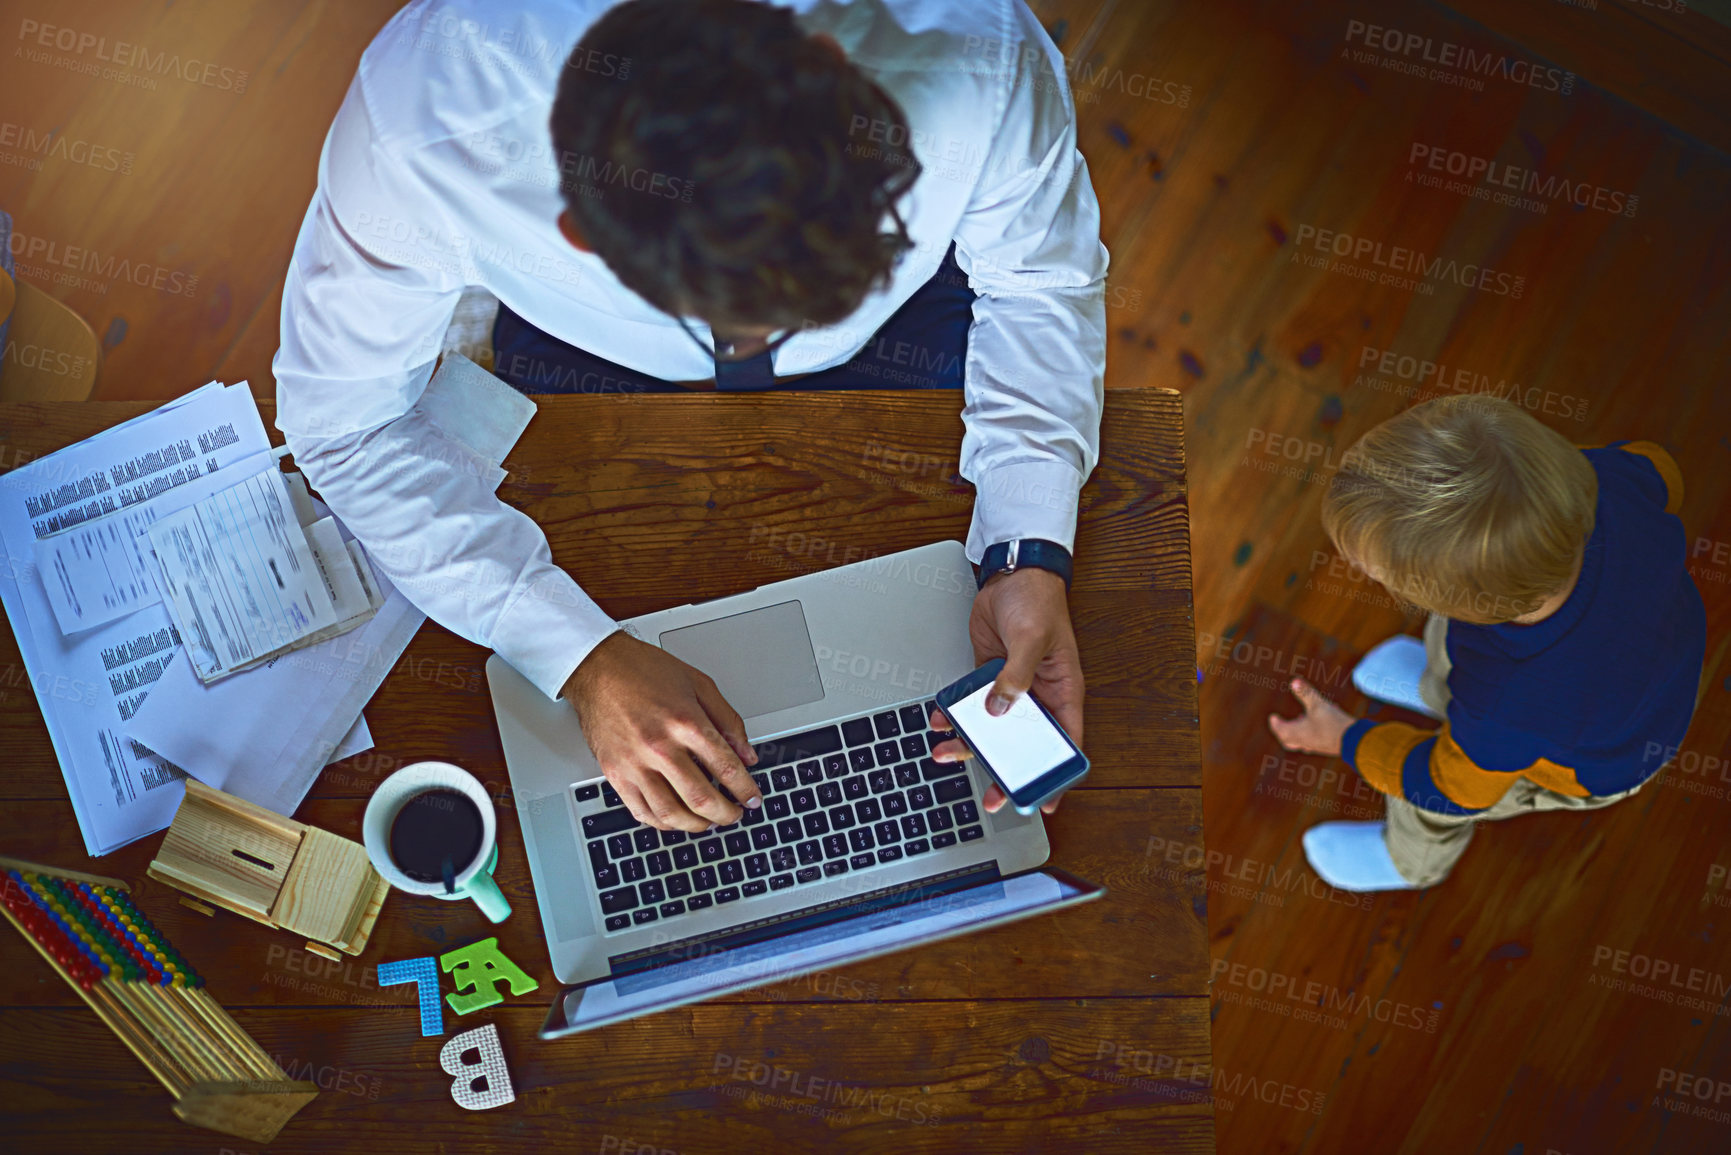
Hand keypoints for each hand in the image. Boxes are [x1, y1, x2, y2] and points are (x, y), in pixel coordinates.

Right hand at [562, 631, 760, 830]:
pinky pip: (641, 811)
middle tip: (735, 815)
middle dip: (726, 814)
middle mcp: (660, 747)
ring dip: (697, 825)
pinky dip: (663, 823)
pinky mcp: (615, 773)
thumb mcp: (699, 685)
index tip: (753, 799)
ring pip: (671, 813)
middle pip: (702, 798)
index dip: (745, 789)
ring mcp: (634, 763)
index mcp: (685, 722)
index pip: (726, 768)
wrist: (598, 667)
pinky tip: (677, 819)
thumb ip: (728, 722)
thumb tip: (748, 756)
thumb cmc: (645, 670)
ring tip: (709, 822)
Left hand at [929, 568, 1082, 815]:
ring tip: (949, 752)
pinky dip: (954, 714)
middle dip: (1006, 770)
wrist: (1012, 573)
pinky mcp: (986, 675)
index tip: (1046, 801)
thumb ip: (1016, 676)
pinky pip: (970, 704)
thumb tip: (999, 709)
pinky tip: (940, 719)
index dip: (1059, 775)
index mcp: (1062, 692)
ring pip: (992, 728)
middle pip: (1024, 744)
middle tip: (992, 795)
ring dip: (971, 743)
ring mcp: (1010, 686)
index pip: (1066, 743)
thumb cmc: (1039, 600)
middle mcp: (1037, 695)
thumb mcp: (1032, 638)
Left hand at [1267, 677, 1355, 756]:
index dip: (1275, 724)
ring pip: (1302, 741)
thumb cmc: (1333, 723)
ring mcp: (1317, 746)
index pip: (1281, 730)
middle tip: (1283, 725)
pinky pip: (1315, 741)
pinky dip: (1312, 732)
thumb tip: (1294, 681)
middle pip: (1289, 740)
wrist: (1354, 741)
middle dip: (1284, 732)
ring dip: (1299, 731)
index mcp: (1297, 733)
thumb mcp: (1318, 705)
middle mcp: (1305, 742)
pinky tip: (1322, 721)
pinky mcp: (1328, 746)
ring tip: (1302, 718)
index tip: (1273, 717)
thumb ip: (1306, 693)